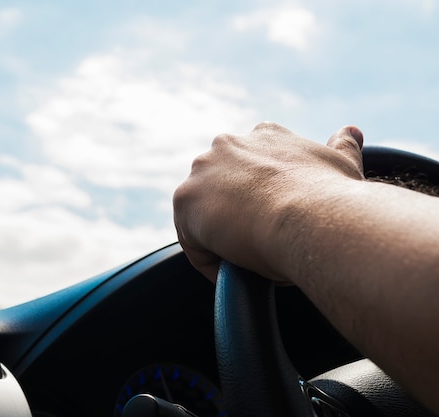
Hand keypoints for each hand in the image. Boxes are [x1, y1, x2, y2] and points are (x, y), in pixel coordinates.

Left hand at [173, 122, 364, 282]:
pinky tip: (236, 274)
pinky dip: (211, 261)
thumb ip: (342, 147)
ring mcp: (202, 171)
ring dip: (222, 238)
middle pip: (223, 187)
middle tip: (263, 243)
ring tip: (251, 262)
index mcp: (265, 135)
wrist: (312, 218)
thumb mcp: (342, 165)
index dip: (264, 195)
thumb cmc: (333, 198)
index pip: (253, 164)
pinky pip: (194, 240)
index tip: (277, 218)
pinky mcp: (185, 201)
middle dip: (238, 214)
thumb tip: (350, 132)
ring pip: (205, 213)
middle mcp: (228, 145)